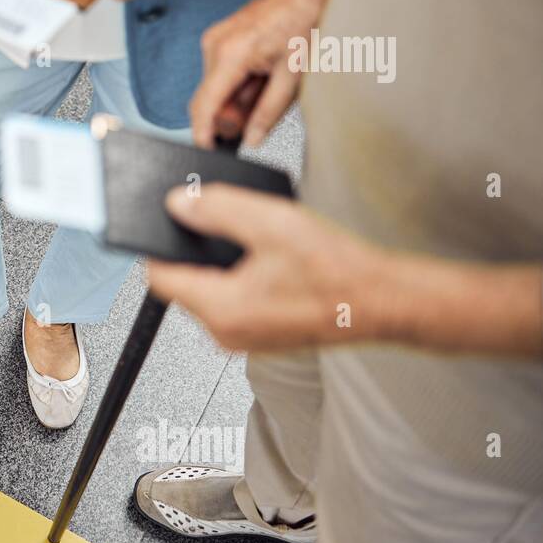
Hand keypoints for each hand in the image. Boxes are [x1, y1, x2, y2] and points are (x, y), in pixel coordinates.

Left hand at [146, 184, 386, 352]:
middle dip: (192, 252)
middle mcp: (225, 333)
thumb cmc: (337, 270)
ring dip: (217, 264)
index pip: (160, 277)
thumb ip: (216, 209)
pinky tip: (264, 260)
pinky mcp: (261, 336)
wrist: (383, 301)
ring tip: (247, 240)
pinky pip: (232, 303)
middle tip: (214, 221)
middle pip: (183, 285)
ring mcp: (243, 339)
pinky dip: (238, 279)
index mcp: (221, 309)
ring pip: (208, 293)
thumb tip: (177, 203)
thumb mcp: (270, 223)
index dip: (158, 245)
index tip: (168, 221)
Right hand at [190, 0, 352, 149]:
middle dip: (229, 115)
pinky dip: (237, 83)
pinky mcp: (220, 37)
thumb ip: (268, 113)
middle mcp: (214, 44)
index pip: (203, 106)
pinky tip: (261, 76)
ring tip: (268, 87)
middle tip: (259, 116)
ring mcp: (215, 38)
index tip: (209, 150)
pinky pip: (219, 72)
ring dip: (236, 98)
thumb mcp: (293, 76)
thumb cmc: (307, 22)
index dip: (203, 134)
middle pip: (207, 99)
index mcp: (230, 54)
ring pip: (214, 88)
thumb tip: (251, 139)